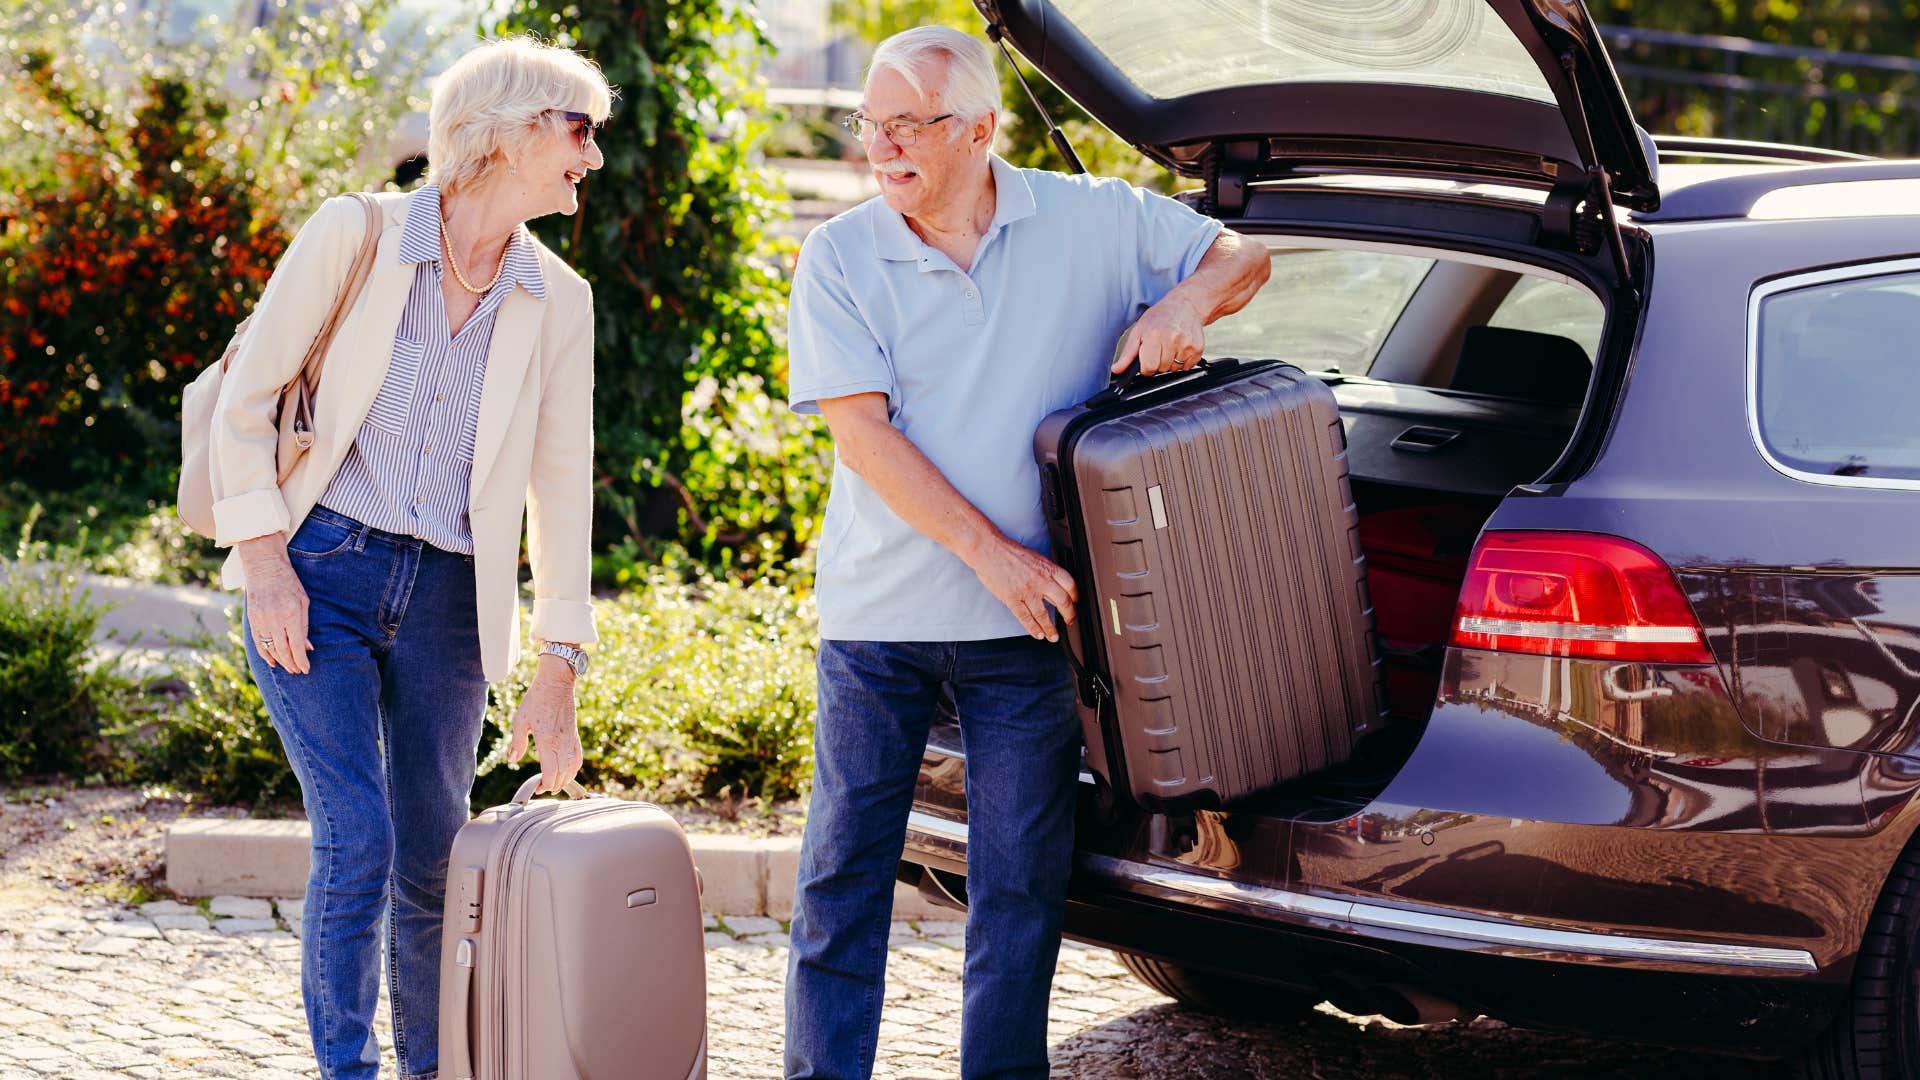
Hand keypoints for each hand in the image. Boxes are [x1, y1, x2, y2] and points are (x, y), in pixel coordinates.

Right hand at [237, 533, 312, 674]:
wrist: (264, 567)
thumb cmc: (289, 583)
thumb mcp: (303, 601)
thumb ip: (304, 625)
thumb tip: (307, 647)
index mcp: (290, 614)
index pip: (296, 645)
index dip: (301, 660)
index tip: (306, 669)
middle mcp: (274, 619)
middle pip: (283, 650)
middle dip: (292, 664)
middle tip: (298, 671)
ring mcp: (261, 620)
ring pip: (270, 649)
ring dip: (280, 661)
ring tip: (289, 667)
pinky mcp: (252, 619)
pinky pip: (258, 642)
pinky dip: (265, 654)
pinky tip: (273, 661)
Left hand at [508, 654, 583, 793]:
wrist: (556, 683)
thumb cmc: (535, 700)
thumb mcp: (520, 720)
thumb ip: (517, 742)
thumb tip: (512, 760)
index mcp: (547, 740)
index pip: (551, 772)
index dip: (545, 784)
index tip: (537, 788)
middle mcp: (561, 742)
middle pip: (562, 774)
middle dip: (554, 785)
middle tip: (543, 788)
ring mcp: (570, 739)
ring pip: (572, 767)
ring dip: (565, 779)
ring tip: (555, 784)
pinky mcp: (575, 734)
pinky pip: (578, 757)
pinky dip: (574, 768)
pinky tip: (568, 771)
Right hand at [967, 536, 1077, 641]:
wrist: (989, 550)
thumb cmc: (1008, 551)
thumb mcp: (1035, 557)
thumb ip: (1045, 570)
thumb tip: (1053, 582)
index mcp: (1047, 568)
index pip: (1070, 585)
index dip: (1075, 596)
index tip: (1075, 602)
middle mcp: (1040, 580)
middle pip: (1062, 602)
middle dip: (1069, 615)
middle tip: (1069, 622)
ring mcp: (1026, 591)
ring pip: (1043, 614)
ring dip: (1050, 628)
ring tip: (1053, 636)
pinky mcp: (1012, 599)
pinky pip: (1025, 618)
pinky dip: (1033, 628)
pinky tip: (1038, 634)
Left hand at [1112, 293, 1205, 376]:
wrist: (1185, 305)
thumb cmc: (1161, 316)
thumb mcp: (1139, 330)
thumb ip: (1128, 353)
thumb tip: (1117, 369)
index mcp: (1154, 335)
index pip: (1149, 368)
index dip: (1146, 367)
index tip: (1147, 360)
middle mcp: (1171, 339)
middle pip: (1162, 369)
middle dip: (1158, 362)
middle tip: (1160, 347)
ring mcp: (1186, 344)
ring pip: (1174, 369)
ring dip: (1171, 362)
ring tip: (1171, 345)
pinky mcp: (1197, 348)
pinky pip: (1187, 367)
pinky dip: (1183, 361)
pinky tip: (1180, 346)